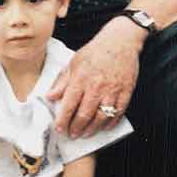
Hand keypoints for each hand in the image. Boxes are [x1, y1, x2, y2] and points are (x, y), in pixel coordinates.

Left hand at [48, 21, 141, 137]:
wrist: (120, 41)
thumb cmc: (95, 51)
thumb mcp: (74, 62)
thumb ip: (62, 81)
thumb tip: (50, 96)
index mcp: (81, 77)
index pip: (69, 104)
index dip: (63, 120)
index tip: (59, 128)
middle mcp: (96, 86)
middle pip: (84, 114)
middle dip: (76, 128)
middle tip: (71, 135)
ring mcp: (112, 90)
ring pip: (101, 117)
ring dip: (92, 129)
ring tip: (85, 134)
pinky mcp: (126, 91)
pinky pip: (118, 112)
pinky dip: (110, 123)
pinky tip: (104, 127)